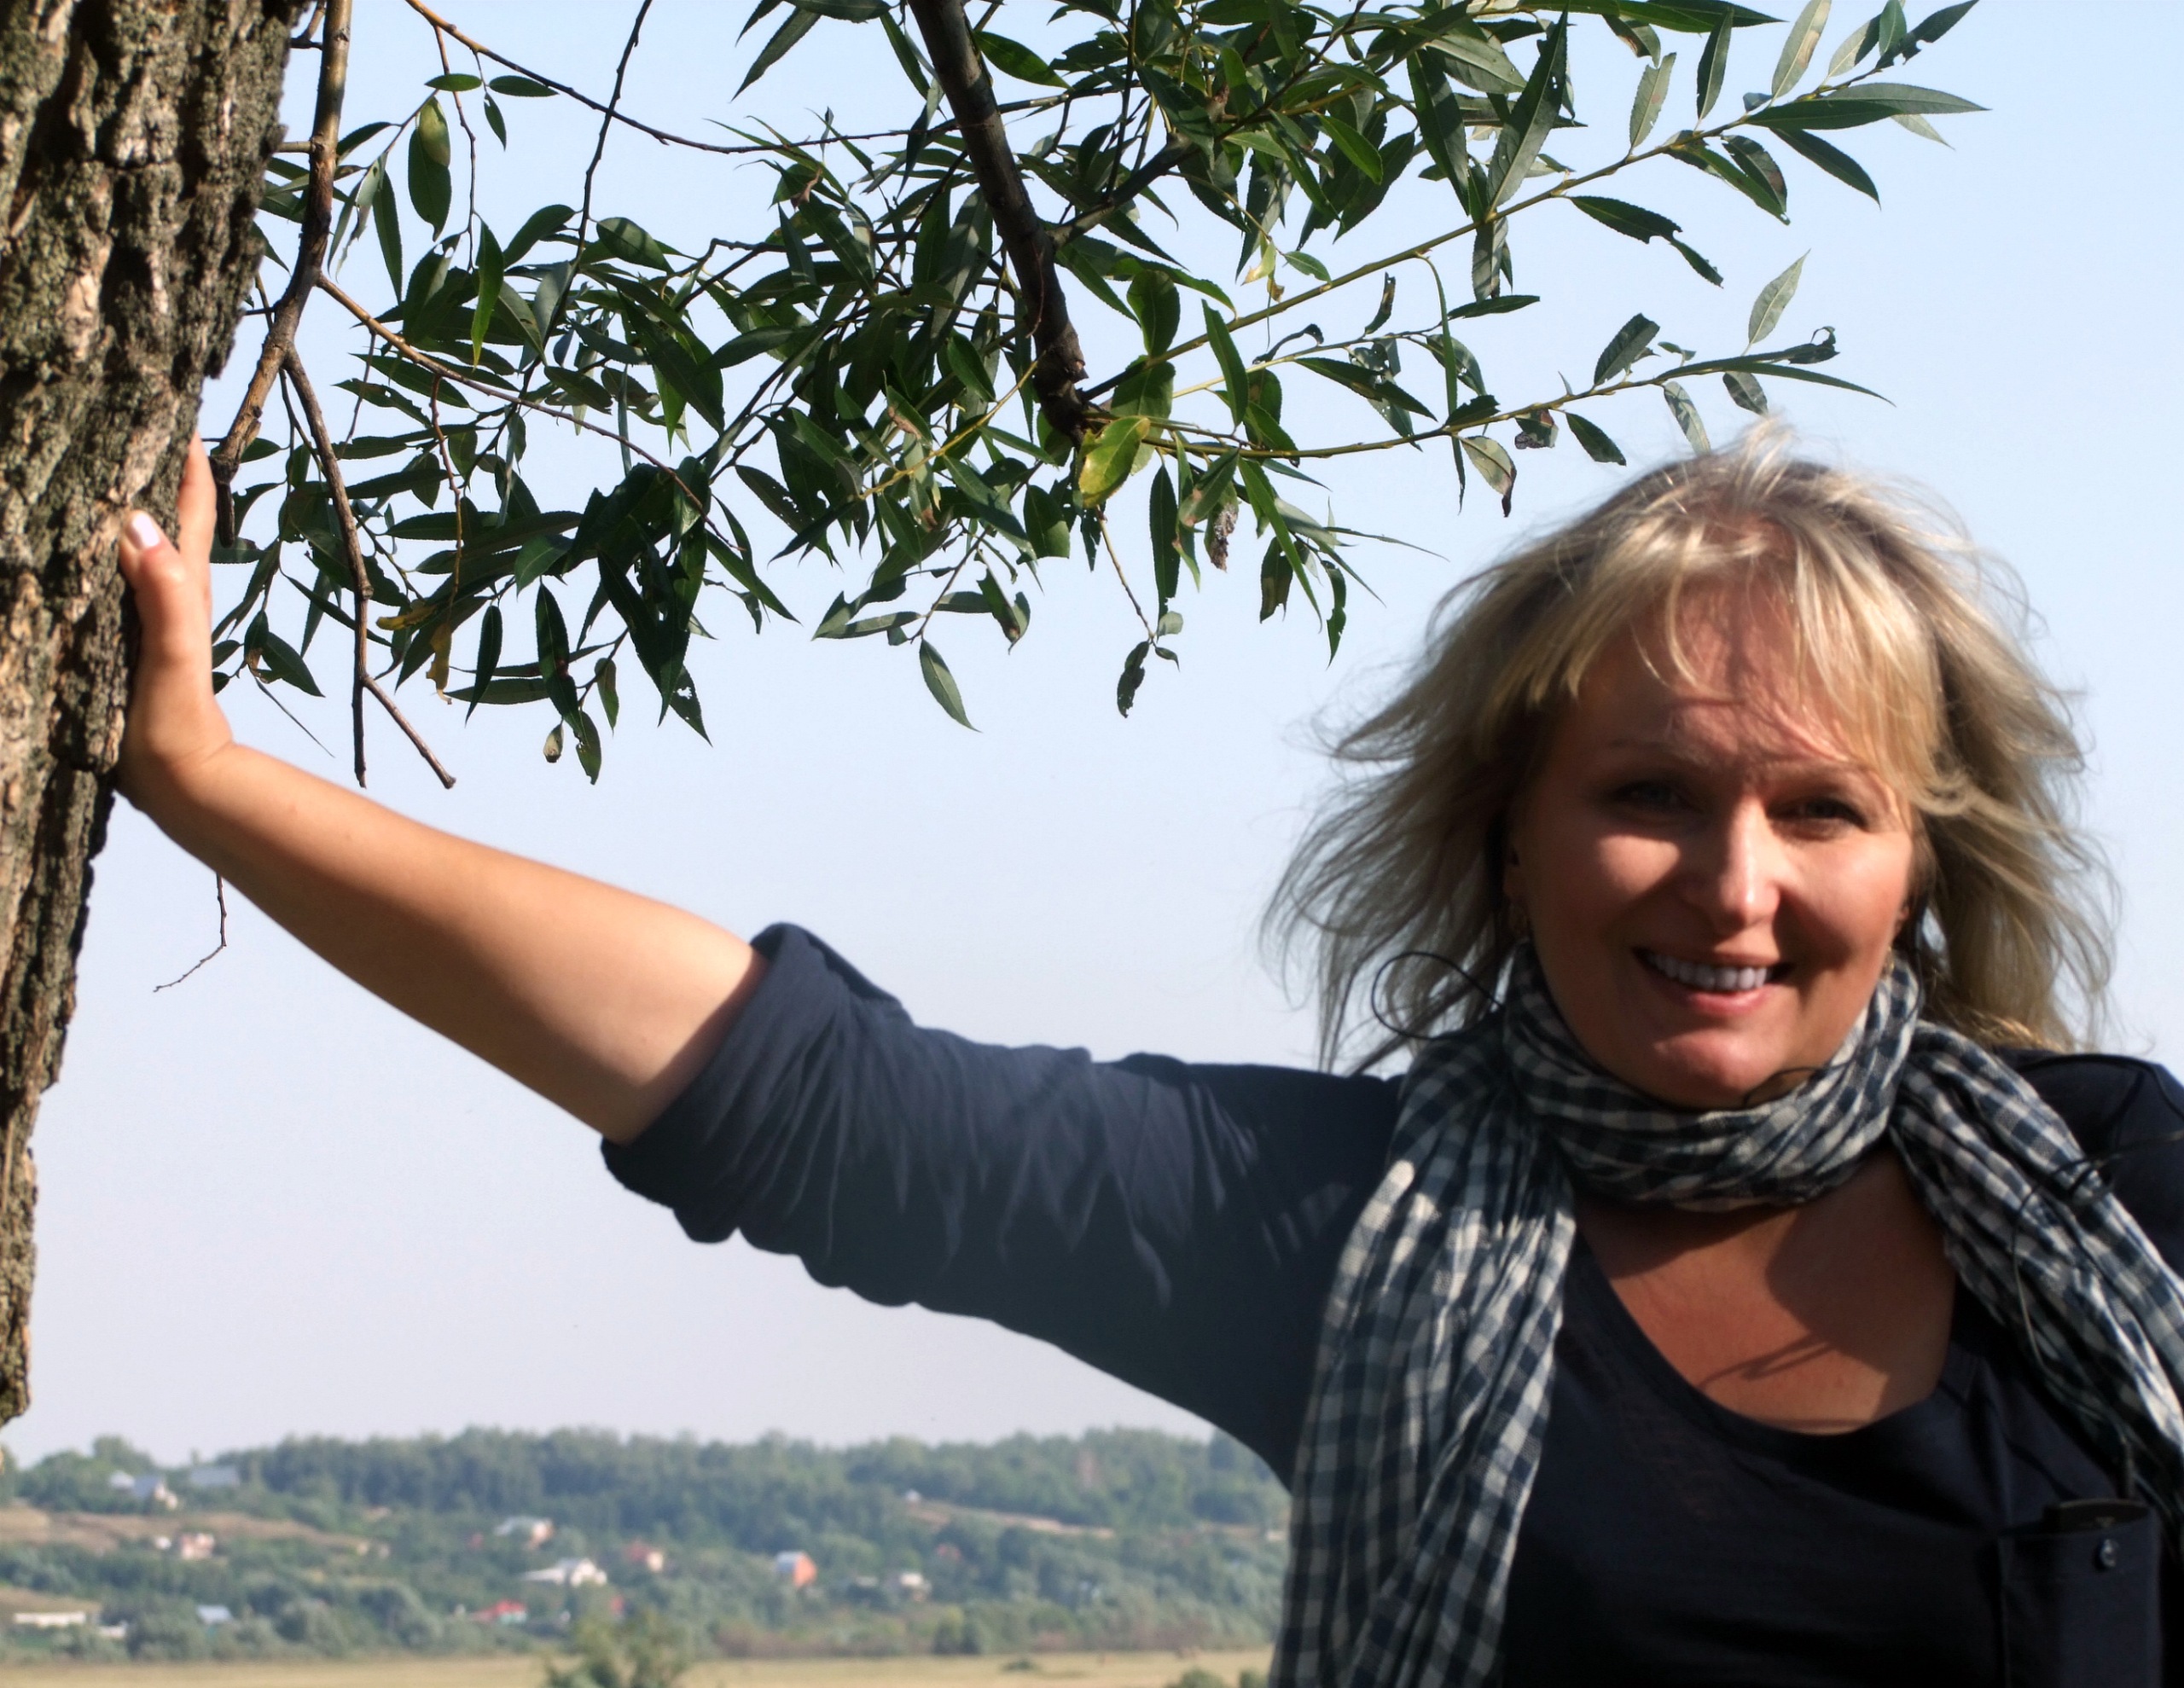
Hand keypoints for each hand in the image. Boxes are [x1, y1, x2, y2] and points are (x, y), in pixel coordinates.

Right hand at [116, 437, 232, 811]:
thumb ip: (165, 596)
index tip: (173, 403)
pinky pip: (118, 579)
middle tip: (127, 412)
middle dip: (151, 464)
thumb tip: (140, 525)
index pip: (189, 508)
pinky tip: (85, 544)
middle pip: (165, 515)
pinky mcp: (128, 640)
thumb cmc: (177, 723)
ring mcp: (150, 615)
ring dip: (127, 503)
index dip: (185, 458)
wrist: (180, 784)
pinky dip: (106, 550)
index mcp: (183, 586)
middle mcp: (171, 592)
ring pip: (142, 543)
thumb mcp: (172, 656)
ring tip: (101, 461)